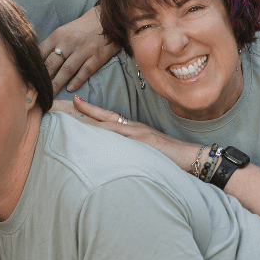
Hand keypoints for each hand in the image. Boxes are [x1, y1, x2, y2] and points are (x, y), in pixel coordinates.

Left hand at [41, 8, 120, 94]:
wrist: (105, 20)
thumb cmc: (80, 29)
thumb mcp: (63, 32)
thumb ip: (51, 46)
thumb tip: (38, 64)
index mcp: (58, 36)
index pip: (41, 53)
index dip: (35, 68)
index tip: (30, 79)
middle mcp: (69, 43)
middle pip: (52, 64)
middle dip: (44, 80)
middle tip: (37, 92)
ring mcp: (84, 50)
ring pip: (67, 70)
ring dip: (57, 84)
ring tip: (50, 95)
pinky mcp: (97, 56)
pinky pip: (85, 71)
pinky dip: (77, 80)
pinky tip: (70, 89)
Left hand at [70, 96, 195, 167]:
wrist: (191, 156)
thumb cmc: (170, 157)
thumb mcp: (147, 151)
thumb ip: (132, 149)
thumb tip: (116, 154)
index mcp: (134, 130)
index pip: (109, 118)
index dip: (93, 110)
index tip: (76, 103)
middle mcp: (135, 128)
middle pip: (106, 117)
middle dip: (86, 111)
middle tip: (68, 103)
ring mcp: (139, 134)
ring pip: (110, 125)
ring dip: (91, 121)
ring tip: (73, 116)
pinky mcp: (145, 142)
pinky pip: (122, 137)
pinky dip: (108, 135)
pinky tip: (94, 135)